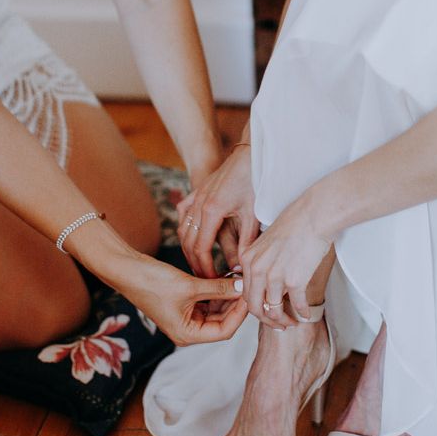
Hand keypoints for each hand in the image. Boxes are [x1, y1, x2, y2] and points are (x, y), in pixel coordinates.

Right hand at [120, 255, 247, 345]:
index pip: (224, 331)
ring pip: (217, 310)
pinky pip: (208, 301)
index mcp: (187, 335)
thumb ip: (218, 288)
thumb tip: (242, 287)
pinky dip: (217, 290)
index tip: (247, 294)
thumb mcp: (189, 286)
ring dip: (227, 296)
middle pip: (223, 322)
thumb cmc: (152, 282)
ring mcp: (187, 317)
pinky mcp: (185, 304)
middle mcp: (188, 330)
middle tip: (246, 284)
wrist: (127, 269)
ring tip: (237, 278)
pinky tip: (226, 277)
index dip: (239, 314)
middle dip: (235, 304)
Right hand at [177, 144, 259, 277]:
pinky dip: (185, 229)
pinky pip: (184, 215)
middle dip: (195, 263)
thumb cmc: (253, 182)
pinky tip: (191, 239)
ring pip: (183, 230)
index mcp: (211, 211)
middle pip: (188, 243)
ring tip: (198, 264)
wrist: (249, 154)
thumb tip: (243, 268)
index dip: (204, 268)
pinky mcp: (196, 192)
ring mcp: (194, 198)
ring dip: (189, 249)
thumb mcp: (253, 214)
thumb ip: (247, 242)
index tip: (211, 281)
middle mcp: (198, 205)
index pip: (200, 249)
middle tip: (204, 279)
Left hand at [240, 189, 331, 328]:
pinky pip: (296, 305)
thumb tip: (263, 281)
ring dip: (283, 321)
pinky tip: (307, 313)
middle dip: (267, 320)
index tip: (266, 311)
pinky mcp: (294, 280)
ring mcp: (274, 276)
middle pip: (254, 306)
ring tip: (293, 322)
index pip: (244, 292)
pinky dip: (302, 313)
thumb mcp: (266, 242)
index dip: (255, 307)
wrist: (314, 215)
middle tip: (279, 324)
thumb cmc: (295, 224)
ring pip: (272, 311)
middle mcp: (257, 269)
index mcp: (248, 259)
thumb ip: (260, 261)